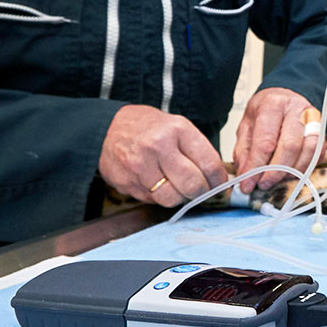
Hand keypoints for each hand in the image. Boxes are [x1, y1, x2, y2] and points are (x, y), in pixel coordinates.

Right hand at [99, 105, 227, 206]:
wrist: (107, 128)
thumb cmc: (146, 127)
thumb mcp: (175, 126)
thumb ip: (196, 149)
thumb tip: (217, 176)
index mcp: (177, 130)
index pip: (209, 163)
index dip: (218, 180)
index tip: (220, 185)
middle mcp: (159, 147)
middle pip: (193, 185)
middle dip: (202, 193)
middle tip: (202, 191)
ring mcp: (141, 167)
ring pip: (173, 198)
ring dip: (181, 198)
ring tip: (179, 187)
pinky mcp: (128, 183)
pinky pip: (153, 201)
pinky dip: (161, 197)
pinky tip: (159, 184)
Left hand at [233, 87, 318, 192]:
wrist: (285, 97)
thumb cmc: (265, 112)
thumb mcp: (246, 126)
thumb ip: (244, 151)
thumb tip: (245, 176)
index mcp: (273, 105)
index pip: (266, 141)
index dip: (256, 167)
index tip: (248, 184)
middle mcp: (296, 110)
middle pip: (290, 147)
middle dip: (275, 172)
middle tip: (263, 184)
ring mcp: (313, 120)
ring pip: (308, 152)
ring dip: (292, 173)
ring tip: (276, 180)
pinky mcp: (322, 131)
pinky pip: (318, 155)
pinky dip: (304, 169)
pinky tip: (290, 173)